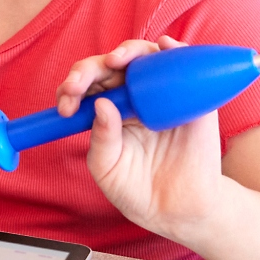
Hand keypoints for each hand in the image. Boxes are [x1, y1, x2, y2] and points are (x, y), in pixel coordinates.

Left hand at [60, 37, 230, 241]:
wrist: (178, 212)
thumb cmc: (137, 190)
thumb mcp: (108, 168)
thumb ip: (102, 139)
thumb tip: (101, 104)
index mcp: (108, 111)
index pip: (87, 85)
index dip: (73, 86)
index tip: (65, 106)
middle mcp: (134, 97)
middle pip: (111, 66)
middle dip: (89, 69)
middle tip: (78, 85)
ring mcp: (163, 95)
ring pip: (144, 58)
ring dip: (127, 51)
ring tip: (114, 61)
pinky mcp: (193, 99)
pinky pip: (185, 66)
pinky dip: (175, 50)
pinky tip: (163, 47)